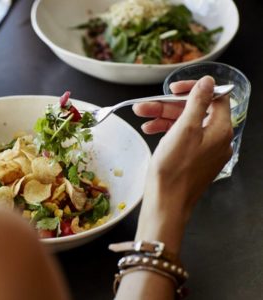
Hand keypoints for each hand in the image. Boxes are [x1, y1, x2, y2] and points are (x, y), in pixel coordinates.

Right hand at [135, 76, 232, 254]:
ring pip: (186, 125)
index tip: (173, 89)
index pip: (214, 98)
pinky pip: (183, 139)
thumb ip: (198, 102)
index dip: (193, 89)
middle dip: (168, 106)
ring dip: (163, 118)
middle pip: (195, 111)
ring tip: (142, 118)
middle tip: (145, 106)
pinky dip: (167, 132)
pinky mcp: (194, 160)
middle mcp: (217, 140)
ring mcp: (206, 151)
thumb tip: (208, 82)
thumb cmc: (174, 170)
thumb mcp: (184, 129)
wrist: (166, 202)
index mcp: (220, 130)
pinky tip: (150, 131)